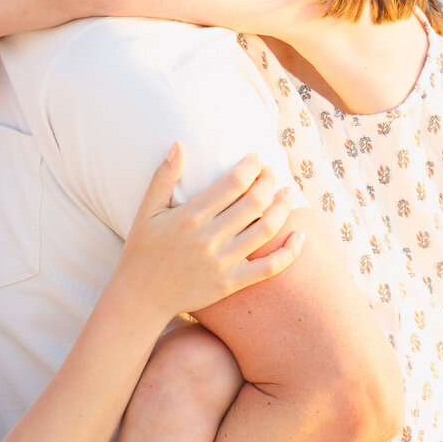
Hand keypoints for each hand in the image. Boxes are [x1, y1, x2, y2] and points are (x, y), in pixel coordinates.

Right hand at [118, 146, 303, 315]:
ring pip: (266, 230)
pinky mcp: (231, 284)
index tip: (257, 157)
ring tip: (288, 193)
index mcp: (190, 216)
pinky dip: (290, 252)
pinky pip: (269, 268)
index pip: (233, 183)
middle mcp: (209, 239)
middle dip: (269, 181)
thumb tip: (178, 145)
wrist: (141, 296)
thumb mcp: (146, 210)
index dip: (251, 166)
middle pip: (255, 202)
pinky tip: (300, 235)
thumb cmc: (143, 249)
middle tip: (272, 172)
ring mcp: (223, 263)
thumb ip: (163, 177)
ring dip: (283, 207)